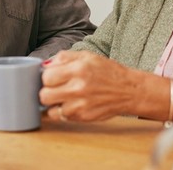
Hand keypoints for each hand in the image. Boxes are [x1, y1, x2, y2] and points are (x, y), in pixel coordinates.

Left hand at [40, 50, 160, 121]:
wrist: (128, 90)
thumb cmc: (108, 72)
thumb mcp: (87, 56)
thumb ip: (64, 57)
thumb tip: (45, 65)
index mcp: (78, 69)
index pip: (46, 76)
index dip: (47, 76)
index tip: (52, 76)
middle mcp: (79, 87)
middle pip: (44, 95)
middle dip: (46, 90)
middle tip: (54, 88)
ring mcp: (80, 105)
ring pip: (50, 108)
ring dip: (52, 103)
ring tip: (60, 97)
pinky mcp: (83, 117)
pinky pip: (60, 117)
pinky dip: (60, 112)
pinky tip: (67, 105)